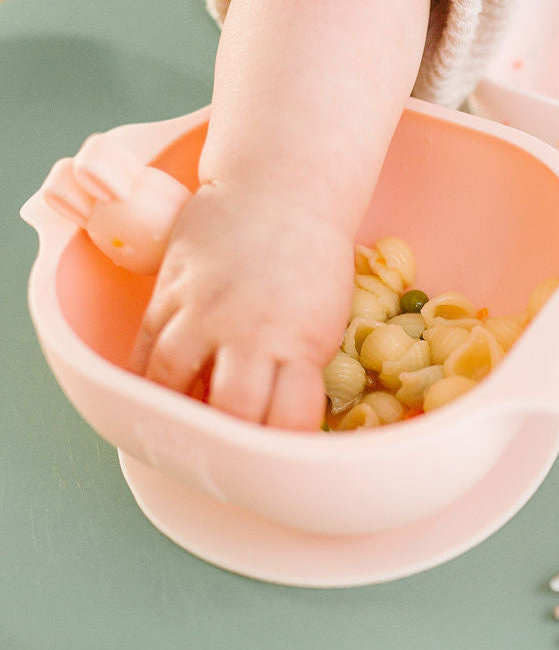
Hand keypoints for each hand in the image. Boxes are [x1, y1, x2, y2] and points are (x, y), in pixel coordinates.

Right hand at [130, 179, 351, 428]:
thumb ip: (297, 365)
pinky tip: (153, 394)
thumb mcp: (324, 316)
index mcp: (299, 341)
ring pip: (171, 382)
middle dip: (230, 438)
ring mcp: (202, 310)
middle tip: (229, 452)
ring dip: (175, 410)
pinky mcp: (170, 291)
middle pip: (231, 409)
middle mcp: (247, 330)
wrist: (281, 190)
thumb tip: (275, 415)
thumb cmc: (313, 257)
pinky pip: (145, 347)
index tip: (282, 460)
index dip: (285, 446)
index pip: (290, 417)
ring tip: (184, 426)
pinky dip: (146, 377)